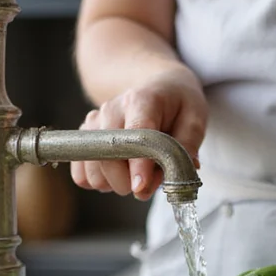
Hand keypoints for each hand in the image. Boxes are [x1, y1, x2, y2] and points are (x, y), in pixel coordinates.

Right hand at [71, 68, 207, 200]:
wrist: (159, 86)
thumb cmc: (178, 104)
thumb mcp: (195, 120)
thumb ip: (185, 149)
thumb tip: (174, 180)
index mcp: (142, 101)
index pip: (134, 136)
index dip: (137, 165)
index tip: (140, 188)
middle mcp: (111, 109)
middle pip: (106, 154)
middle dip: (124, 181)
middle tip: (144, 189)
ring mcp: (94, 122)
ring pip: (90, 164)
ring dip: (109, 183)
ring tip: (132, 178)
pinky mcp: (85, 136)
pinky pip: (79, 168)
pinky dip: (94, 181)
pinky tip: (115, 177)